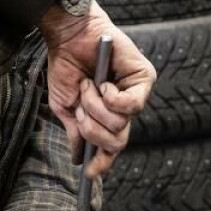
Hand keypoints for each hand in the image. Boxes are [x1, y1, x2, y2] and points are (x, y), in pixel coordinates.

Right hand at [38, 0, 155, 177]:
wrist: (68, 36)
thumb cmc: (66, 66)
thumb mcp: (65, 106)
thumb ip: (76, 131)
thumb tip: (78, 158)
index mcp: (106, 115)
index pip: (111, 147)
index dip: (102, 163)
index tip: (89, 173)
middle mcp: (124, 107)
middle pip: (117, 142)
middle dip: (93, 131)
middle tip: (80, 112)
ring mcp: (136, 93)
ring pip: (120, 125)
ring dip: (96, 108)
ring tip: (88, 86)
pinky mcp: (144, 78)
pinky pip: (132, 106)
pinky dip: (111, 98)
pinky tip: (103, 83)